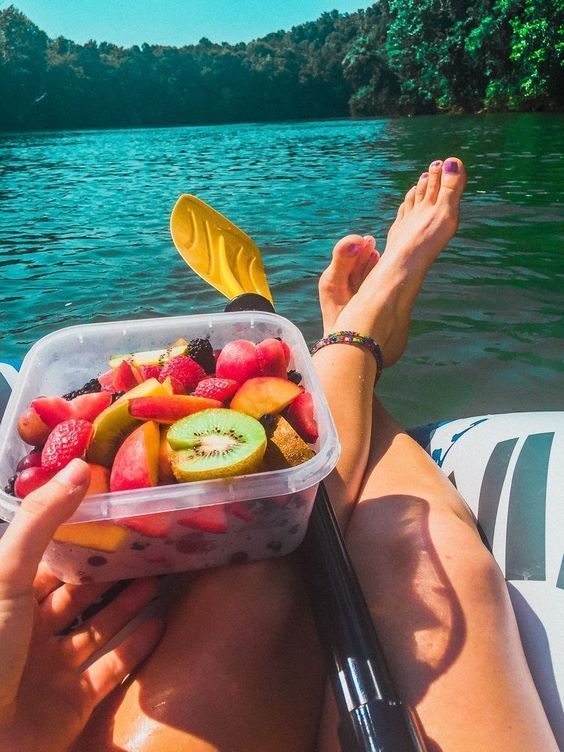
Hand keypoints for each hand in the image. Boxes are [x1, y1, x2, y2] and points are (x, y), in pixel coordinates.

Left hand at [0, 458, 162, 751]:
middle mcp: (31, 630)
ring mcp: (52, 668)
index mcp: (10, 597)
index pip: (50, 559)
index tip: (115, 510)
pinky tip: (161, 623)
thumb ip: (42, 520)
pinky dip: (136, 648)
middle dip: (111, 569)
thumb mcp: (6, 573)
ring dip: (128, 604)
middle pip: (79, 593)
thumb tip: (81, 465)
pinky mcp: (73, 704)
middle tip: (148, 543)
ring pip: (99, 628)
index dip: (80, 535)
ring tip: (161, 575)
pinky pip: (111, 670)